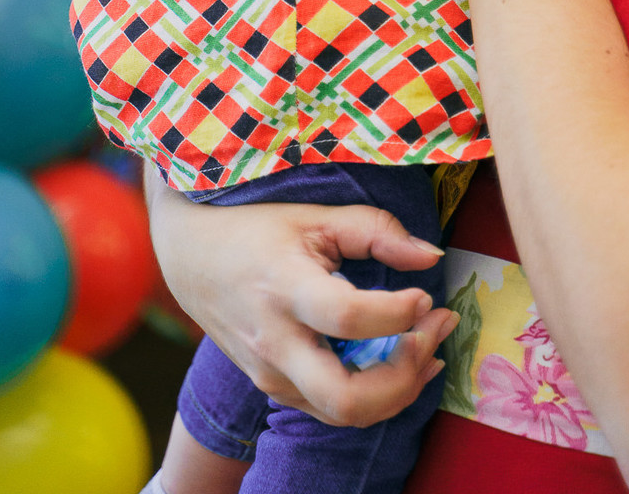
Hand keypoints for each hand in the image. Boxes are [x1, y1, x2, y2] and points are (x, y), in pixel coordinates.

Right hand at [146, 174, 457, 426]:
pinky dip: (376, 394)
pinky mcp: (275, 389)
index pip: (347, 319)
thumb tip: (431, 258)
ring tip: (431, 343)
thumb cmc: (258, 229)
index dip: (396, 314)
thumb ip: (376, 231)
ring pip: (345, 413)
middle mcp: (275, 343)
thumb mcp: (315, 216)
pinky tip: (403, 361)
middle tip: (436, 331)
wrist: (193, 258)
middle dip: (406, 376)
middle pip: (347, 398)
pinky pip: (333, 408)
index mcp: (284, 289)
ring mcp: (272, 375)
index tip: (426, 294)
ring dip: (400, 387)